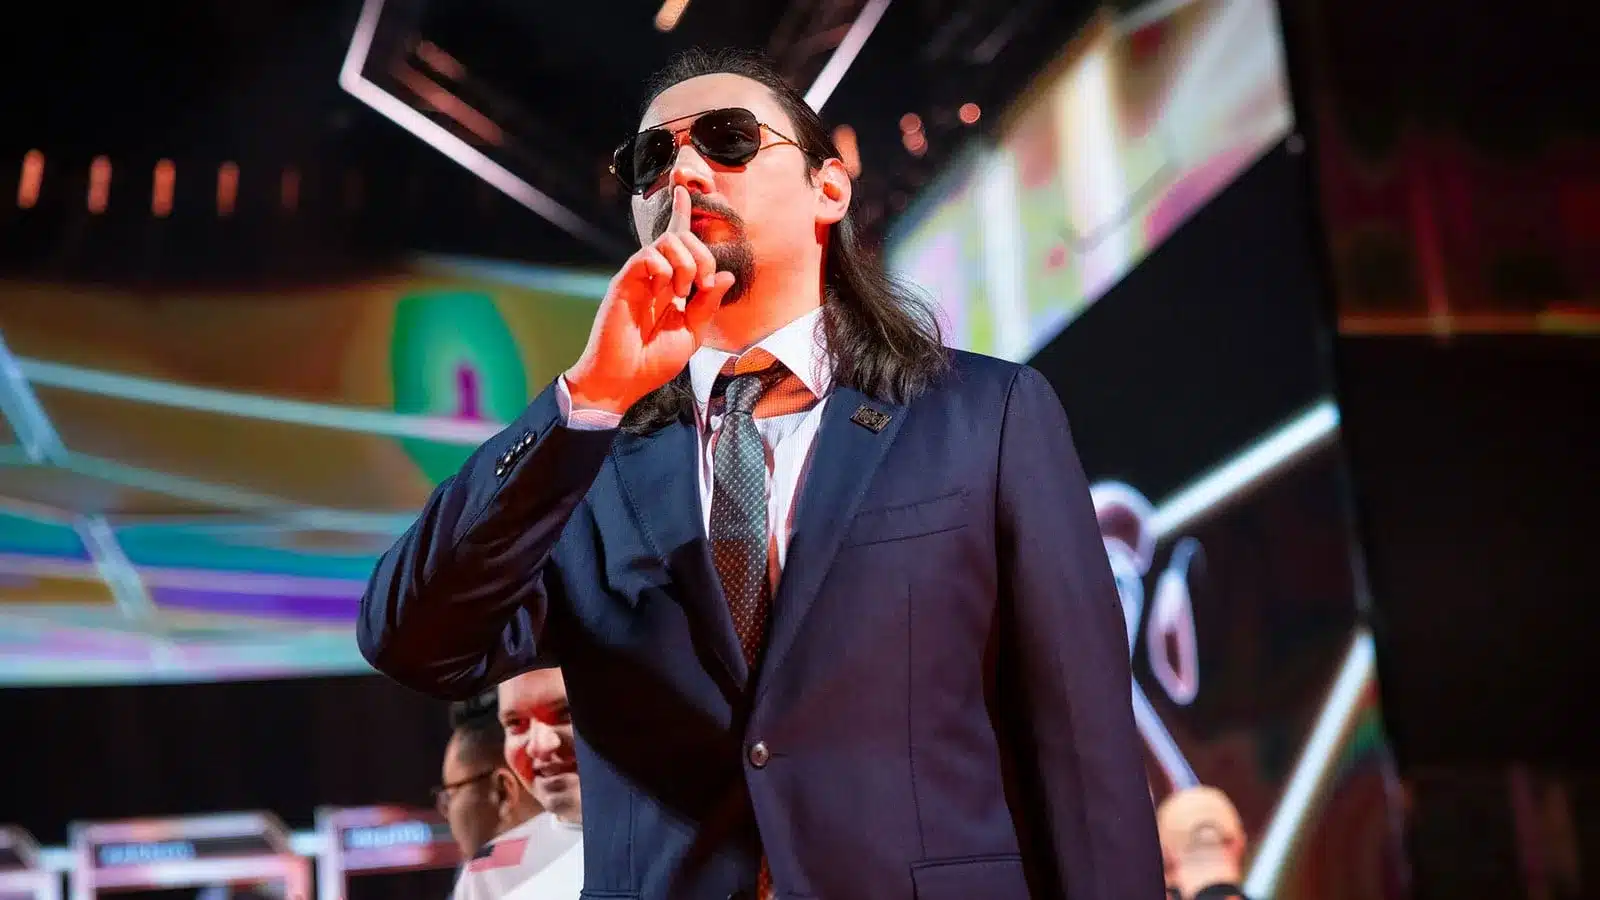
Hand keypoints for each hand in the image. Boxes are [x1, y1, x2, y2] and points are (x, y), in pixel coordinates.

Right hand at [564, 186, 735, 414]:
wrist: (624, 380)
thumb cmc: (653, 361)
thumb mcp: (691, 333)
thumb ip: (708, 304)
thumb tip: (725, 275)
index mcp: (670, 285)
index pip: (678, 243)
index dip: (681, 215)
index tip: (686, 190)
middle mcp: (654, 276)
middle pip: (681, 237)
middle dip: (702, 256)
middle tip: (703, 286)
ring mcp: (639, 277)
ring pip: (667, 241)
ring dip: (686, 263)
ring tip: (682, 293)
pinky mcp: (624, 282)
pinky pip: (646, 256)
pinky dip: (664, 266)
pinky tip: (666, 290)